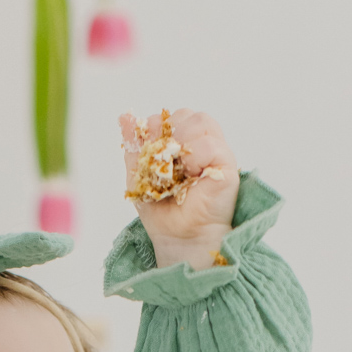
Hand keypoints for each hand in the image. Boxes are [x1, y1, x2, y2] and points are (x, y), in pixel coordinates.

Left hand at [119, 108, 239, 271]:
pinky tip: (190, 175)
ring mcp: (216, 152)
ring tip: (177, 170)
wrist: (178, 237)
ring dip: (181, 142)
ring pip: (201, 120)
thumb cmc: (161, 211)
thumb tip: (124, 115)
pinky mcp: (227, 165)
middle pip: (185, 114)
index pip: (169, 116)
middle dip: (167, 135)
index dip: (156, 131)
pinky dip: (195, 157)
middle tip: (163, 165)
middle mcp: (201, 143)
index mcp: (182, 142)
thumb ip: (134, 144)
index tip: (149, 157)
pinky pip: (210, 144)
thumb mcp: (138, 174)